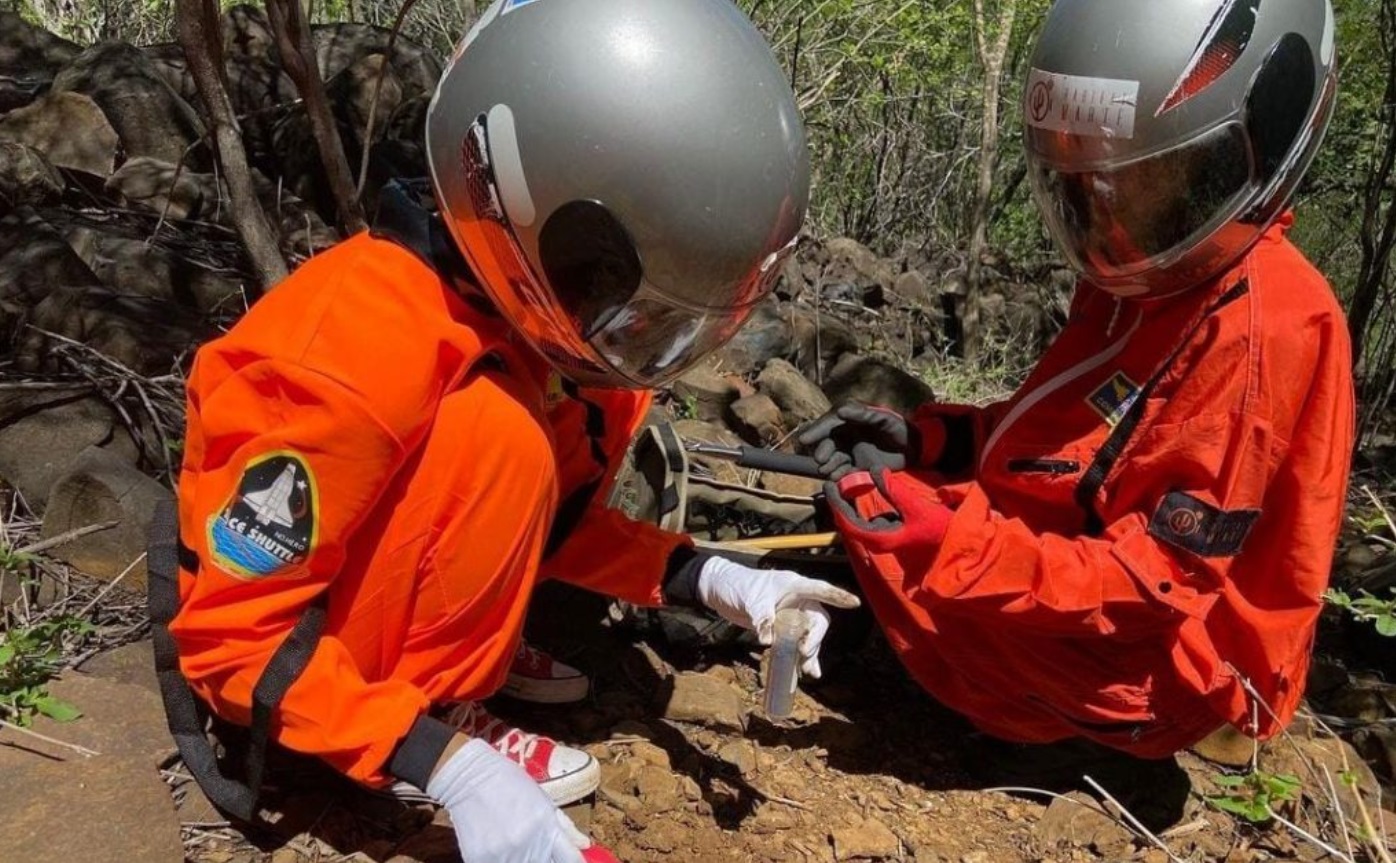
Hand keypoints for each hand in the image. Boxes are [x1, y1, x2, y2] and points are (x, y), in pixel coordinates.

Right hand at [428, 738, 587, 862]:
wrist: (468, 778)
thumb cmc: (508, 783)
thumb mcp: (542, 799)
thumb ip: (564, 826)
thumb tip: (584, 845)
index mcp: (546, 825)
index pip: (571, 859)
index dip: (574, 862)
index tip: (573, 861)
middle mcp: (527, 842)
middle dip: (548, 860)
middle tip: (540, 850)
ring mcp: (503, 853)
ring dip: (525, 860)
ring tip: (517, 844)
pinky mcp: (480, 859)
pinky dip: (502, 861)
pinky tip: (501, 850)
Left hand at [696, 557, 860, 677]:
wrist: (722, 591)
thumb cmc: (739, 586)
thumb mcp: (751, 601)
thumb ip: (762, 619)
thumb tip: (768, 641)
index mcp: (794, 585)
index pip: (820, 590)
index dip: (837, 596)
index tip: (854, 603)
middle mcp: (798, 601)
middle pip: (817, 620)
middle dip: (814, 638)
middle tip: (803, 651)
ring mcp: (791, 616)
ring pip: (810, 636)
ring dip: (810, 653)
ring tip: (807, 671)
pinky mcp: (783, 629)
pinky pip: (798, 645)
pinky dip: (803, 659)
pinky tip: (809, 673)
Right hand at [797, 402, 919, 479]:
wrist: (916, 449)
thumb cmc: (900, 429)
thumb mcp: (884, 419)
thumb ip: (863, 414)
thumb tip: (840, 411)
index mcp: (852, 420)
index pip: (829, 424)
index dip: (816, 431)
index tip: (805, 439)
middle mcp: (848, 435)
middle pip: (828, 443)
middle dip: (823, 451)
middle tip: (821, 459)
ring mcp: (852, 451)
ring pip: (834, 458)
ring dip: (829, 465)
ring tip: (828, 471)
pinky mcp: (858, 466)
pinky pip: (844, 471)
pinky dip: (839, 475)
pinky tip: (837, 477)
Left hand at [825, 469, 952, 553]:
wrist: (953, 541)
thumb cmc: (937, 527)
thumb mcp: (915, 506)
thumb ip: (894, 490)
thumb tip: (873, 471)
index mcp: (879, 539)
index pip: (847, 522)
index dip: (836, 503)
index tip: (829, 486)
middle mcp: (877, 541)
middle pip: (848, 521)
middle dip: (839, 501)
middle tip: (833, 480)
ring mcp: (882, 537)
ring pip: (857, 520)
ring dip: (849, 503)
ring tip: (843, 481)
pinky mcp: (888, 531)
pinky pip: (868, 518)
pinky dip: (861, 504)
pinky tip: (861, 487)